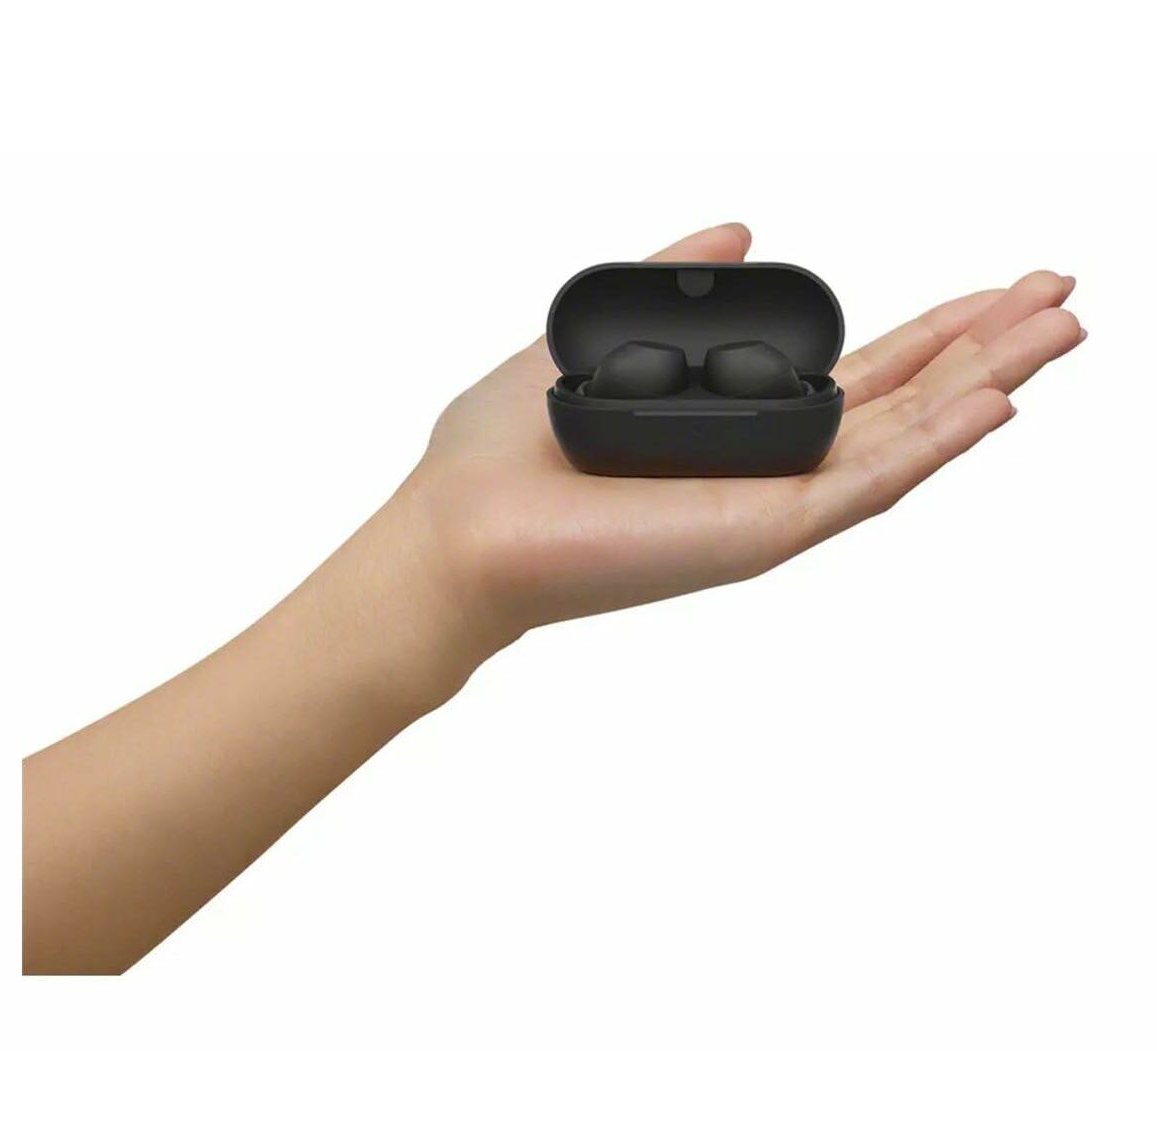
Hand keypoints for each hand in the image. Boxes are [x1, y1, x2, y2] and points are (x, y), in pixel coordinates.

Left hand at [408, 223, 1083, 643]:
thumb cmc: (506, 452)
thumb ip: (678, 283)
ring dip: (985, 385)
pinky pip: (862, 485)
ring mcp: (769, 504)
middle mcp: (765, 466)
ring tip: (1060, 329)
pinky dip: (934, 446)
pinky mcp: (757, 535)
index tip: (995, 287)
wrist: (458, 535)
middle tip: (1061, 294)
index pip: (857, 370)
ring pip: (902, 441)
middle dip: (983, 347)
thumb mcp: (604, 334)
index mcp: (736, 423)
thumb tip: (739, 228)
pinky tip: (993, 401)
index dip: (930, 329)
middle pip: (898, 401)